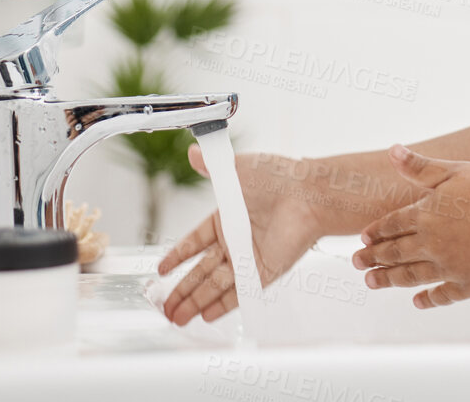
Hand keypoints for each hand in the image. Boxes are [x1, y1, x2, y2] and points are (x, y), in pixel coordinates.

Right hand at [155, 147, 324, 325]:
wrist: (307, 194)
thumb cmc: (278, 177)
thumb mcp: (237, 169)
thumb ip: (211, 167)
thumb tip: (193, 152)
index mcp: (227, 218)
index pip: (195, 242)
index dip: (177, 256)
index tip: (162, 269)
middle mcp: (236, 241)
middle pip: (201, 271)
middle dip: (182, 289)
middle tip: (165, 305)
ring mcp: (249, 258)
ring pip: (214, 285)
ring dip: (195, 301)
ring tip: (176, 317)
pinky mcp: (264, 272)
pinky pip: (239, 292)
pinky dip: (222, 305)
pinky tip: (206, 315)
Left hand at [351, 144, 469, 308]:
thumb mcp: (456, 170)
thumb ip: (421, 167)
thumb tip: (393, 151)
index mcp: (426, 214)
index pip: (392, 224)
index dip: (377, 231)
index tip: (363, 238)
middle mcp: (431, 244)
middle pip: (395, 253)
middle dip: (373, 258)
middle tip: (357, 263)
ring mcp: (449, 267)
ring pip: (411, 276)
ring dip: (389, 280)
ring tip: (372, 283)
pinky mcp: (469, 284)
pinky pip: (442, 295)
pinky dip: (427, 299)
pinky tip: (417, 301)